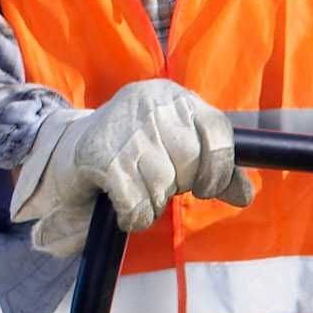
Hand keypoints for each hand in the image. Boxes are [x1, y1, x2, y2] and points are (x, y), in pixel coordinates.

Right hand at [13, 82, 253, 257]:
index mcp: (176, 97)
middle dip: (178, 184)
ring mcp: (123, 128)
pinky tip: (122, 206)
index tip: (206, 187)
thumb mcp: (178, 153)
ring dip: (152, 201)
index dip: (218, 169)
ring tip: (135, 188)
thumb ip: (216, 171)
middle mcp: (150, 104)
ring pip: (163, 184)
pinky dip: (134, 215)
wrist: (67, 152)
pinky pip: (137, 202)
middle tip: (157, 181)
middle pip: (190, 161)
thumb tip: (245, 195)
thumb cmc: (134, 154)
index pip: (218, 132)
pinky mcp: (99, 156)